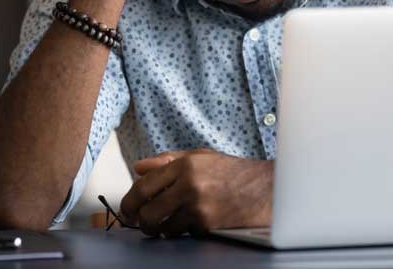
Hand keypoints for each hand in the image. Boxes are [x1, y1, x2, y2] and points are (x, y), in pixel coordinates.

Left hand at [120, 149, 273, 237]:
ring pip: (163, 227)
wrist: (265, 188)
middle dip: (140, 222)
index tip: (128, 210)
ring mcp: (198, 206)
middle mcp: (189, 184)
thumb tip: (139, 167)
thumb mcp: (201, 157)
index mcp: (185, 165)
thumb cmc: (232, 172)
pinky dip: (181, 232)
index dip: (129, 202)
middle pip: (147, 211)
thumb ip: (167, 160)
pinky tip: (189, 225)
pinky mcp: (207, 224)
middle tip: (142, 223)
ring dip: (161, 230)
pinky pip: (182, 234)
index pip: (143, 186)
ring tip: (166, 226)